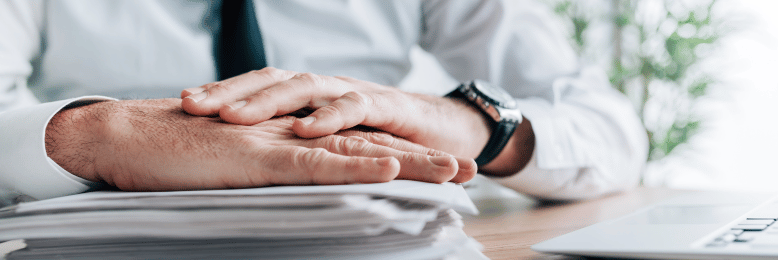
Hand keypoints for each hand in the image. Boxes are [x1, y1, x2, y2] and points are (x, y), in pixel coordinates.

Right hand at [44, 99, 475, 190]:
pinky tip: (389, 169)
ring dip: (406, 161)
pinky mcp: (259, 158)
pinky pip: (315, 162)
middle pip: (369, 146)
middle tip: (467, 169)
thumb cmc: (175, 159)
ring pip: (355, 151)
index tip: (438, 172)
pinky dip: (354, 166)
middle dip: (421, 159)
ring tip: (451, 171)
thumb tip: (299, 203)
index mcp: (291, 142)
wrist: (127, 138)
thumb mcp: (234, 175)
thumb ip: (270, 183)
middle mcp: (294, 137)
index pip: (356, 150)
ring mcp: (280, 144)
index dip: (400, 160)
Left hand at [180, 68, 493, 159]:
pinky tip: (303, 129)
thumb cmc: (381, 139)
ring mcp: (355, 94)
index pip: (259, 86)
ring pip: (306, 87)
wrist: (445, 131)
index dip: (223, 91)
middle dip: (231, 92)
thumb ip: (295, 146)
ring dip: (269, 100)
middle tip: (191, 104)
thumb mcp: (332, 143)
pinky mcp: (386, 109)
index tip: (182, 103)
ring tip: (232, 115)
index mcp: (310, 96)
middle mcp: (326, 89)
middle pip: (273, 80)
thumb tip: (245, 160)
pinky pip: (354, 109)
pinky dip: (328, 117)